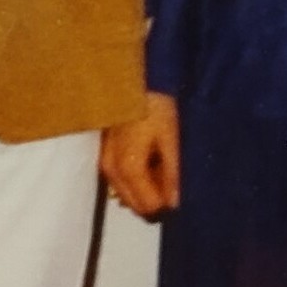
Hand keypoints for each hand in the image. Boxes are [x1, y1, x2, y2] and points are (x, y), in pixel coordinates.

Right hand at [101, 93, 181, 217]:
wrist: (133, 79)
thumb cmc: (154, 105)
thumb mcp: (170, 138)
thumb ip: (172, 173)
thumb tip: (176, 203)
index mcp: (127, 168)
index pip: (147, 207)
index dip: (168, 204)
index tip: (181, 188)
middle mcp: (111, 171)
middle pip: (135, 204)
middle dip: (157, 197)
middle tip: (174, 175)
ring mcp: (106, 164)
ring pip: (128, 194)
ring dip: (148, 187)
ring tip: (163, 162)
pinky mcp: (106, 156)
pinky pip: (123, 180)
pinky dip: (139, 178)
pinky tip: (151, 159)